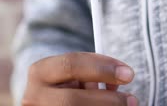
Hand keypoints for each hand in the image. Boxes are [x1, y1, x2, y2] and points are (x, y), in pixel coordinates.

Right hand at [22, 52, 138, 105]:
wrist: (50, 101)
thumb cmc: (70, 85)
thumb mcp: (75, 74)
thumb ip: (90, 73)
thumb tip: (121, 77)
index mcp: (40, 72)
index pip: (70, 64)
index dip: (102, 67)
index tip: (128, 73)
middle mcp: (34, 96)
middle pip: (72, 100)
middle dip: (107, 100)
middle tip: (132, 99)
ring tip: (126, 105)